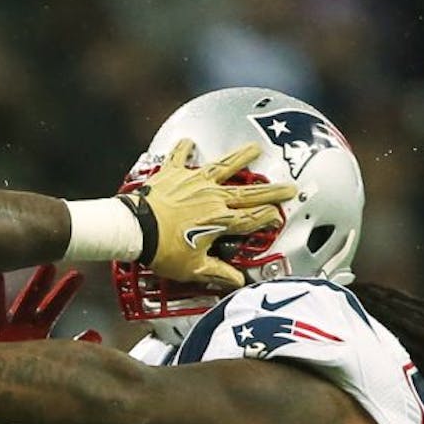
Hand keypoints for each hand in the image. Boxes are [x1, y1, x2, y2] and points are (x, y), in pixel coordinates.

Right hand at [0, 265, 99, 423]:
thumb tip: (97, 336)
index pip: (53, 308)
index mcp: (35, 330)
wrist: (0, 400)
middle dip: (37, 284)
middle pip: (28, 301)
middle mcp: (15, 327)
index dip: (64, 292)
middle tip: (48, 264)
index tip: (78, 275)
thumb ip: (72, 346)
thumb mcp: (50, 358)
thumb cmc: (26, 375)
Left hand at [132, 138, 291, 287]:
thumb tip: (237, 282)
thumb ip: (218, 273)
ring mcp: (194, 181)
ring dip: (241, 157)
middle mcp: (213, 197)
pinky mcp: (173, 174)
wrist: (134, 229)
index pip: (253, 219)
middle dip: (272, 190)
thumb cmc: (162, 250)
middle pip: (250, 192)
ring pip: (224, 166)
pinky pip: (180, 157)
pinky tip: (189, 141)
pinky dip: (184, 149)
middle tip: (289, 185)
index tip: (277, 217)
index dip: (268, 219)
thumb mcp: (193, 268)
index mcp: (221, 220)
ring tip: (255, 148)